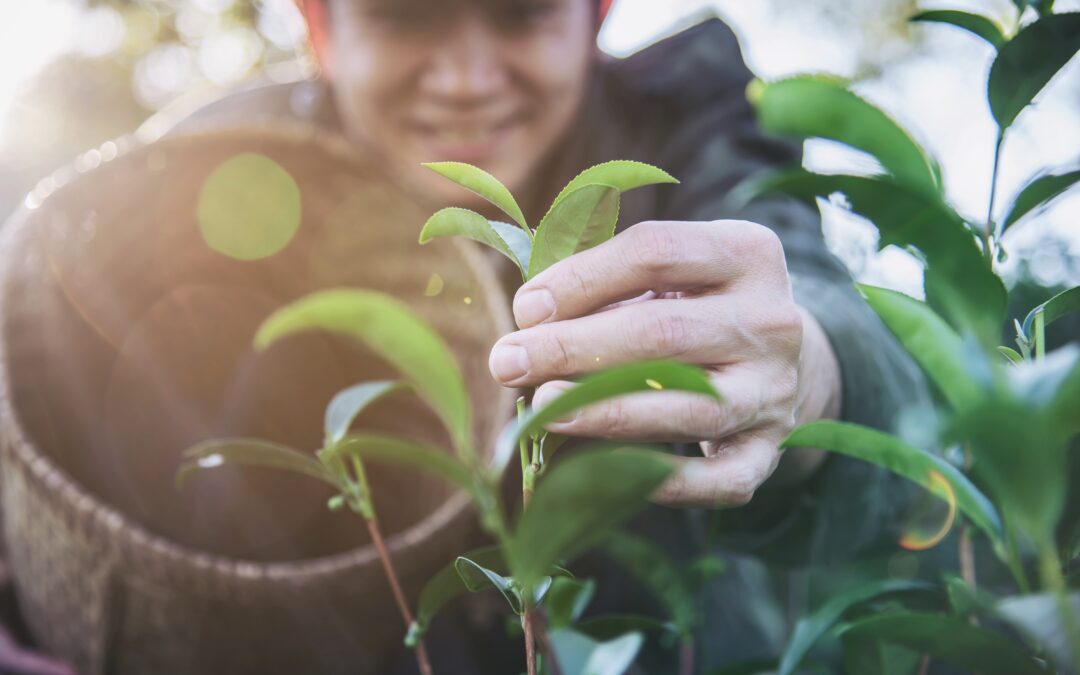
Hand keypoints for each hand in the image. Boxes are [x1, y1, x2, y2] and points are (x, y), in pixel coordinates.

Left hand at [488, 220, 841, 506]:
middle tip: (507, 361)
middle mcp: (771, 320)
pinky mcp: (772, 449)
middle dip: (573, 348)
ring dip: (604, 410)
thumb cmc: (698, 307)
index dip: (581, 279)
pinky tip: (603, 475)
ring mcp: (775, 389)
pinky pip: (718, 478)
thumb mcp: (670, 274)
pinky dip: (662, 482)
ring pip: (688, 405)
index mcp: (745, 253)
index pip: (655, 253)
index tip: (525, 307)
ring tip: (540, 410)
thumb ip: (606, 283)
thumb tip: (530, 318)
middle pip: (663, 331)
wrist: (789, 361)